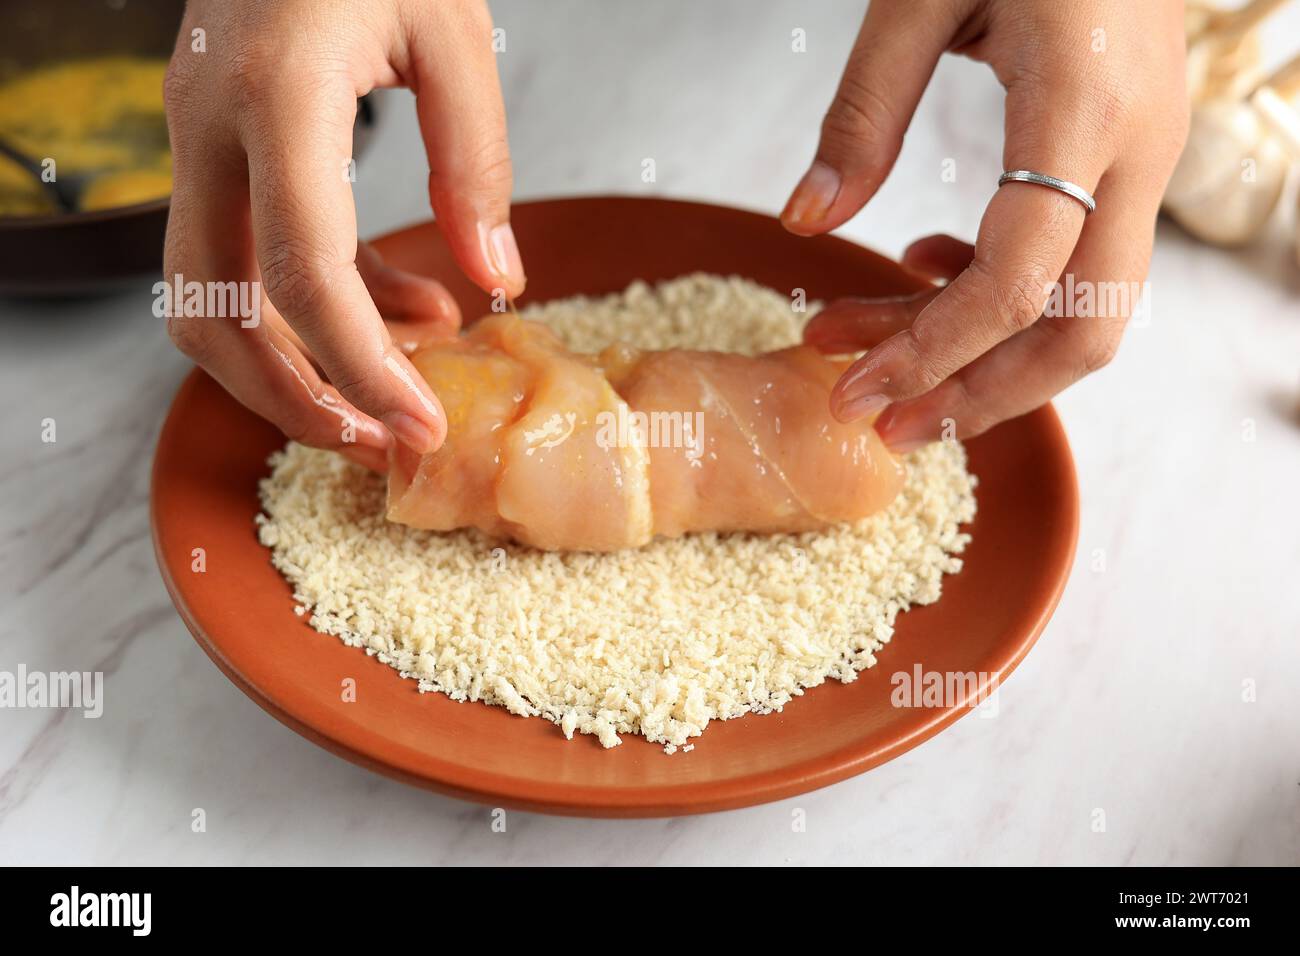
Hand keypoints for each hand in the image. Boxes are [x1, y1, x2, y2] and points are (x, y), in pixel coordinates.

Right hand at [162, 0, 523, 467]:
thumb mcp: (451, 29)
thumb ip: (475, 157)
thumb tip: (496, 276)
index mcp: (278, 94)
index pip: (298, 269)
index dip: (358, 366)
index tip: (419, 425)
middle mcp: (212, 124)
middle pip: (215, 311)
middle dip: (295, 399)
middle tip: (383, 443)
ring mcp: (199, 137)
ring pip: (212, 299)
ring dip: (299, 367)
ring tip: (400, 396)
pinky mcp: (217, 145)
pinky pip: (250, 255)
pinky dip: (323, 304)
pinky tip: (409, 313)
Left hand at [783, 0, 1187, 448]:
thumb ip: (862, 113)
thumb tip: (805, 223)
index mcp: (1082, 106)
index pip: (1022, 278)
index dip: (937, 349)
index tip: (855, 387)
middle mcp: (1135, 150)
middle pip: (1084, 329)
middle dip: (981, 394)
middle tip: (881, 421)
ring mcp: (1145, 160)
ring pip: (1087, 312)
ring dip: (982, 358)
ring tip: (874, 359)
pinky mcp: (1127, 160)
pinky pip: (1079, 266)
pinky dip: (998, 296)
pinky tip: (922, 268)